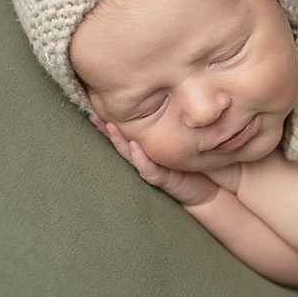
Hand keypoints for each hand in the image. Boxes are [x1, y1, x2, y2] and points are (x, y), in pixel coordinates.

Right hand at [88, 115, 217, 206]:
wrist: (204, 193)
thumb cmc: (190, 168)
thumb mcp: (179, 145)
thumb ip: (169, 130)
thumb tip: (163, 103)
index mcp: (145, 150)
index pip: (125, 134)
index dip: (109, 123)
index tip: (96, 106)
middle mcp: (144, 160)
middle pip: (121, 143)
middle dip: (106, 130)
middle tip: (93, 115)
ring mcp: (152, 170)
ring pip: (130, 155)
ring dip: (119, 141)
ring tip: (110, 126)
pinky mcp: (163, 180)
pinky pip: (149, 168)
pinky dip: (140, 158)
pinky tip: (134, 147)